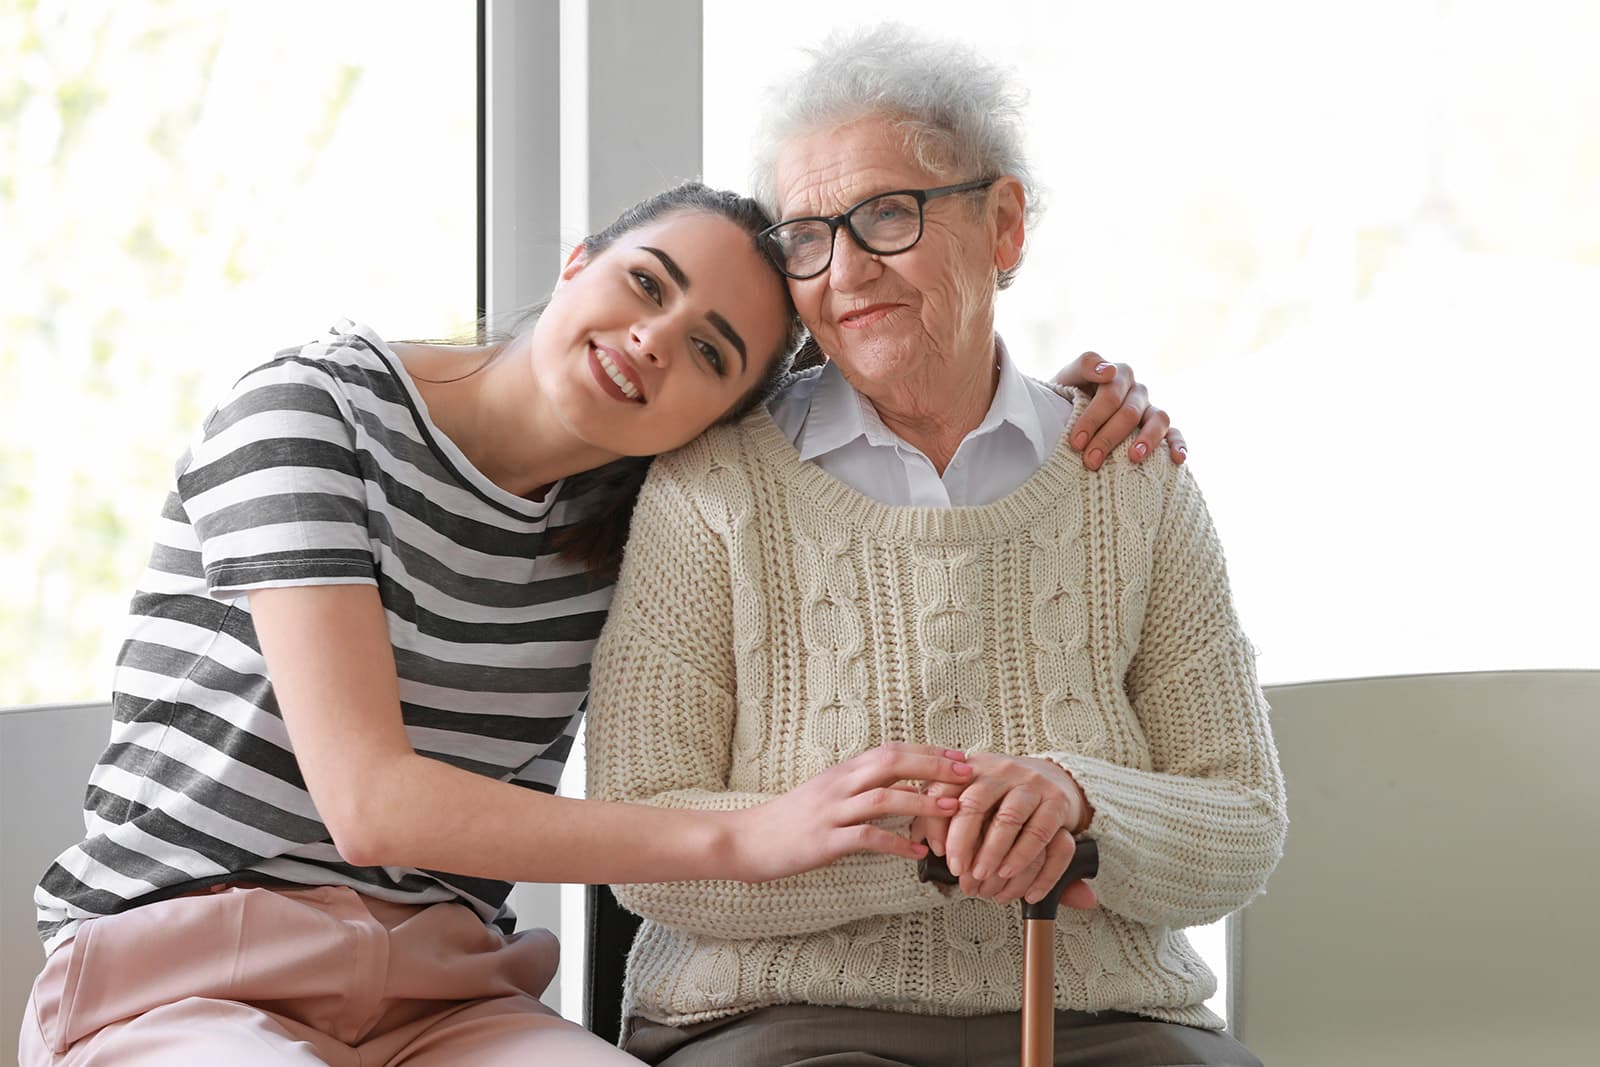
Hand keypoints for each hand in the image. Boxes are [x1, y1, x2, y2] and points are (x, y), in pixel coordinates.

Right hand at [733, 743, 973, 881]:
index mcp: (842, 772)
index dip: (927, 751)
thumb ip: (861, 787)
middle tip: (968, 773)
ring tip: (954, 809)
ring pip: (885, 797)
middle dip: (934, 766)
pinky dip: (896, 843)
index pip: (890, 750)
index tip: (958, 756)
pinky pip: (867, 838)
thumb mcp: (826, 794)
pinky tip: (917, 852)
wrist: (746, 839)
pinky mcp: (825, 841)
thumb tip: (904, 787)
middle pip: (893, 764)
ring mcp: (832, 811)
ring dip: (924, 802)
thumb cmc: (790, 820)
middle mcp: (839, 785)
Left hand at [933, 752, 1093, 904]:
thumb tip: (914, 840)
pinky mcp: (1056, 802)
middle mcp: (1001, 770)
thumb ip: (944, 812)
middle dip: (963, 841)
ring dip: (994, 852)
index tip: (936, 851)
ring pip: (1009, 819)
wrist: (1057, 779)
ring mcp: (1031, 783)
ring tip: (985, 877)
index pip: (945, 789)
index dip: (936, 822)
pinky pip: (1040, 833)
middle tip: (959, 871)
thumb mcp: (973, 794)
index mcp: (973, 767)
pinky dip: (1025, 859)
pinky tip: (1012, 877)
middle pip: (975, 803)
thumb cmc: (1004, 796)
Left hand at [1052, 352, 1187, 470]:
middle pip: (1129, 412)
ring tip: (1133, 458)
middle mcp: (1136, 389)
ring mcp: (1150, 408)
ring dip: (1148, 438)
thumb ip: (1085, 365)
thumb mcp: (1067, 377)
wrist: (1065, 411)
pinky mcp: (1159, 427)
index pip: (1110, 392)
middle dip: (1108, 438)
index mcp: (1116, 374)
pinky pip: (1175, 433)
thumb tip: (1108, 371)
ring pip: (1159, 419)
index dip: (1093, 417)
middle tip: (1090, 460)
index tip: (1076, 442)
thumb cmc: (1066, 396)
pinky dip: (1178, 444)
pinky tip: (1178, 459)